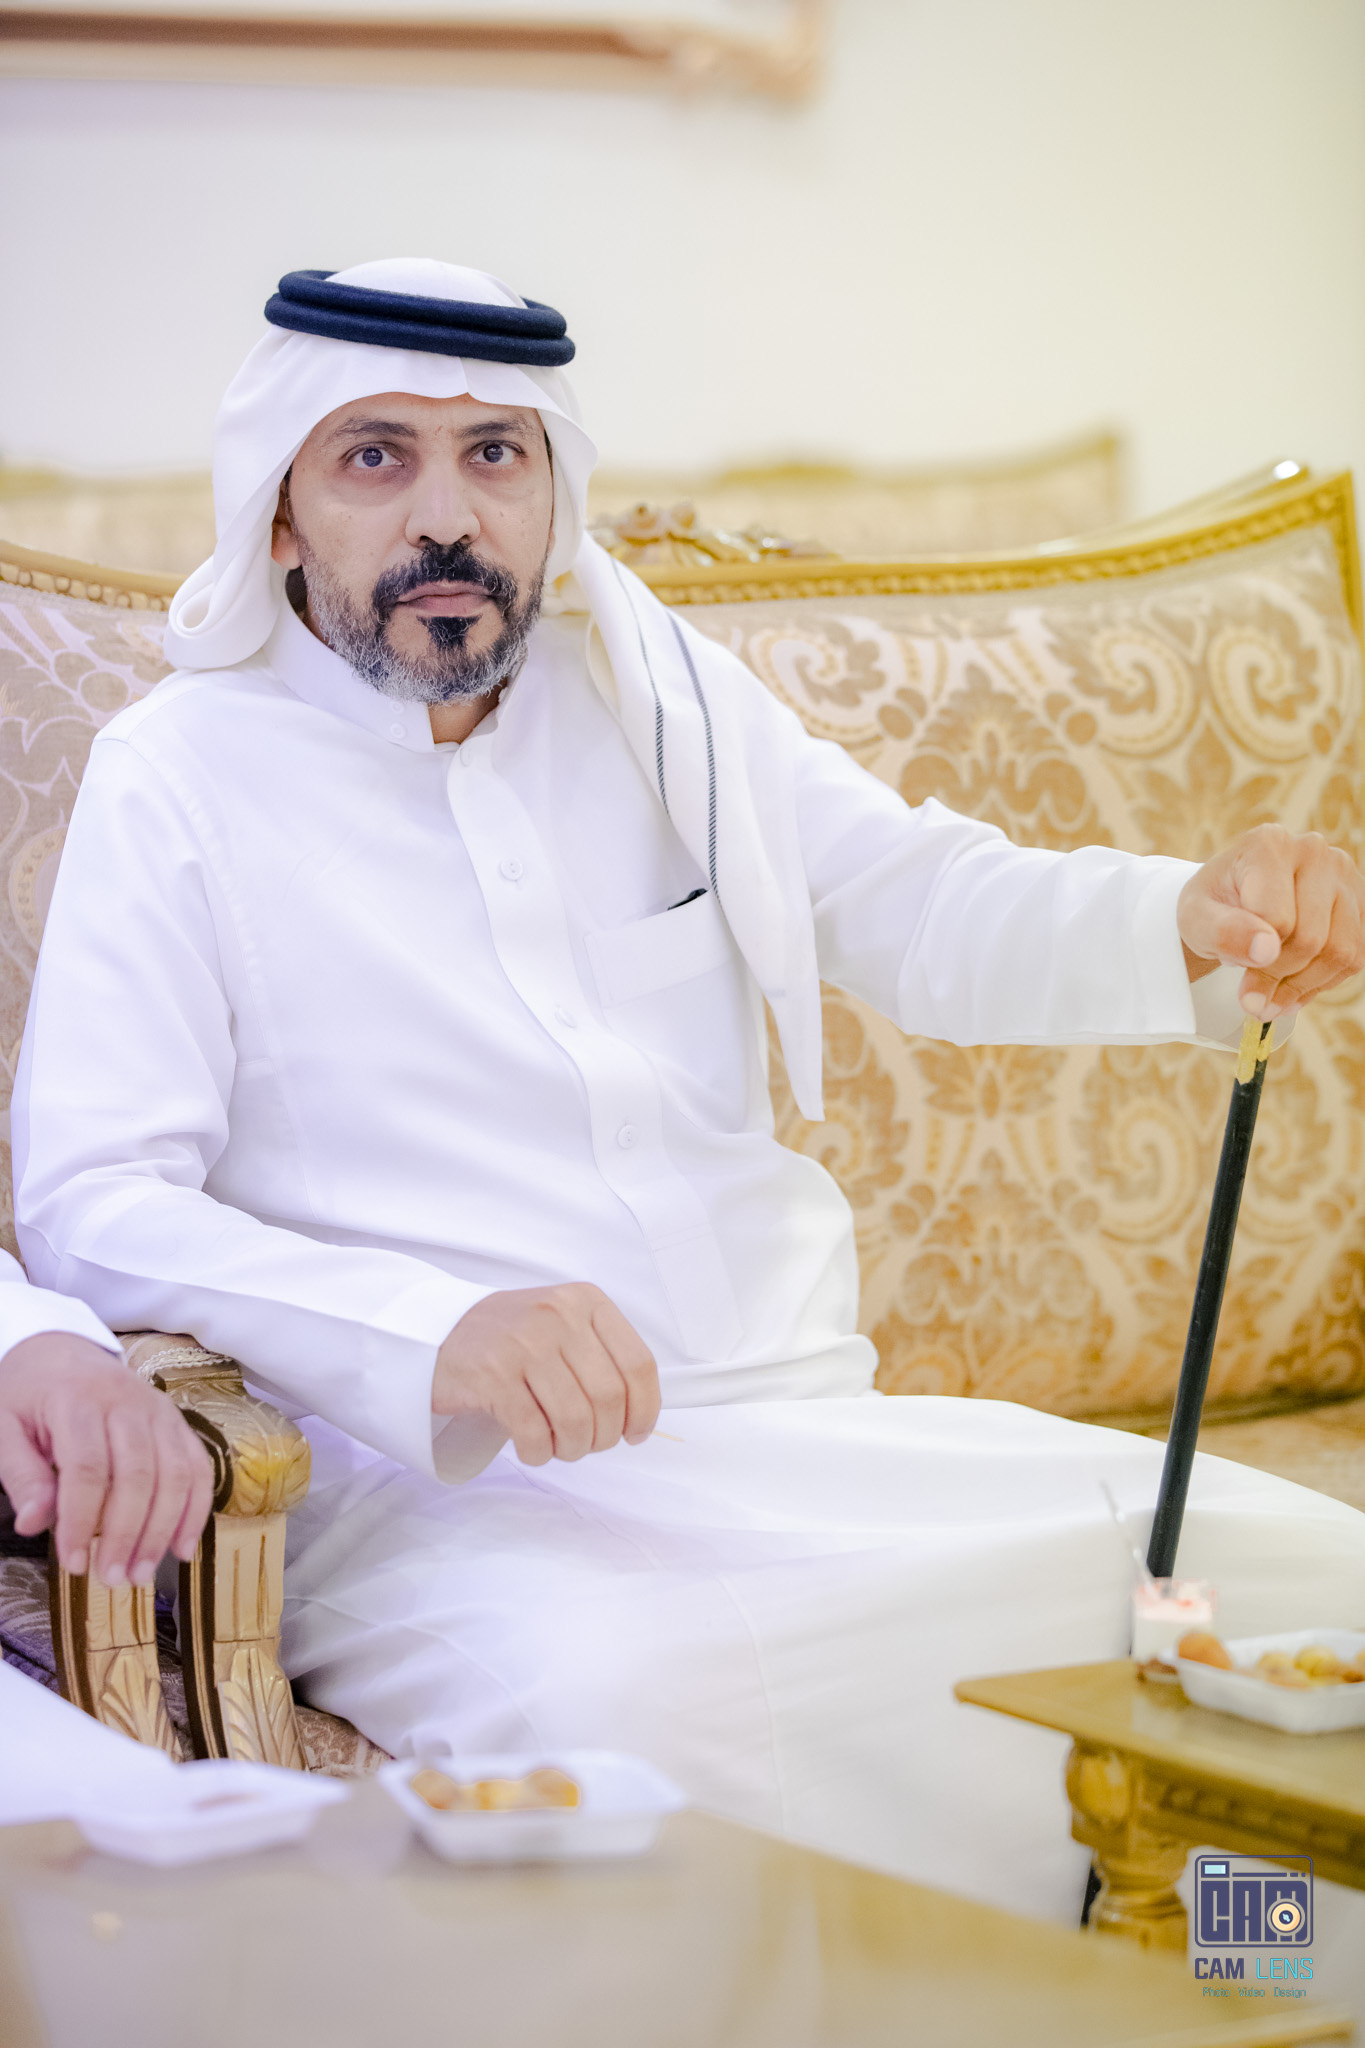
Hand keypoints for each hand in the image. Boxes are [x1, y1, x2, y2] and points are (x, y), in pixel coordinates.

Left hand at [0, 1333, 214, 1585]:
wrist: (60, 1352)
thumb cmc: (28, 1397)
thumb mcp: (5, 1429)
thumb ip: (22, 1475)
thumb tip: (33, 1524)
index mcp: (77, 1401)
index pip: (88, 1468)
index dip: (82, 1521)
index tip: (73, 1565)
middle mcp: (127, 1402)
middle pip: (137, 1474)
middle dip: (126, 1534)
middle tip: (112, 1579)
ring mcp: (160, 1411)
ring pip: (175, 1474)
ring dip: (162, 1530)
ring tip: (140, 1573)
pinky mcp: (178, 1423)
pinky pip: (198, 1468)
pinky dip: (196, 1511)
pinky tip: (181, 1548)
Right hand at [432, 1284, 660, 1465]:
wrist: (437, 1333)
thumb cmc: (510, 1338)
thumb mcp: (563, 1326)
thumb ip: (603, 1358)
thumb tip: (641, 1412)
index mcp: (585, 1301)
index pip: (638, 1364)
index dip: (645, 1409)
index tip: (636, 1433)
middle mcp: (558, 1316)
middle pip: (609, 1398)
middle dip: (604, 1436)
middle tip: (588, 1443)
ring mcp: (524, 1344)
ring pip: (576, 1420)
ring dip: (573, 1448)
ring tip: (560, 1446)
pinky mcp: (493, 1376)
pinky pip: (535, 1433)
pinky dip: (539, 1453)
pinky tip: (532, 1447)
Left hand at [1178, 826, 1364, 1019]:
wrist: (1229, 901)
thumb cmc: (1212, 906)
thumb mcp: (1196, 919)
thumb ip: (1223, 932)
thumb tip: (1266, 951)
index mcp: (1269, 845)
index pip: (1277, 920)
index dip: (1256, 957)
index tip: (1234, 972)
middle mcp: (1313, 851)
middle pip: (1311, 939)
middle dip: (1278, 978)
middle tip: (1252, 999)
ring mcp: (1342, 875)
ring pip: (1341, 952)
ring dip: (1303, 986)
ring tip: (1271, 999)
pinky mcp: (1359, 902)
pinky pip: (1356, 957)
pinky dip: (1324, 982)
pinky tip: (1293, 988)